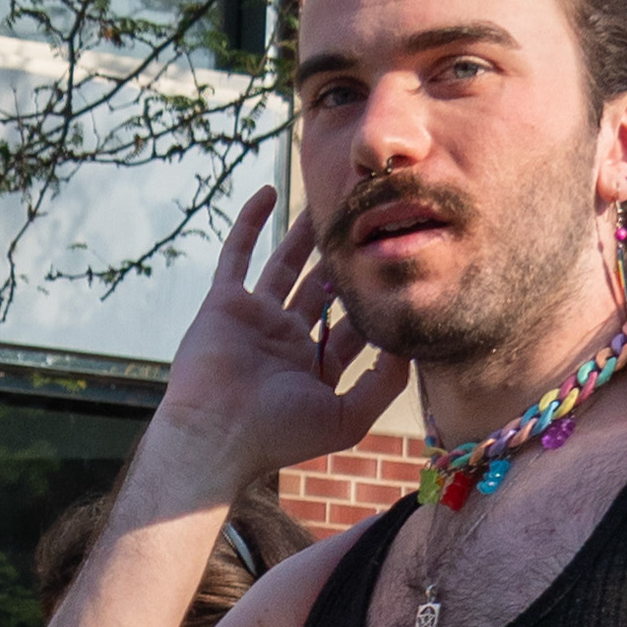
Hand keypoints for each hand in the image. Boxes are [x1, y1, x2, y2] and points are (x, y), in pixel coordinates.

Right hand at [157, 187, 408, 484]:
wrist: (217, 435)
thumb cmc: (281, 434)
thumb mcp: (349, 418)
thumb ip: (384, 384)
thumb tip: (409, 346)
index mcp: (317, 367)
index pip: (352, 326)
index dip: (374, 301)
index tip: (399, 268)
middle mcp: (288, 340)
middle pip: (322, 290)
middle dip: (343, 261)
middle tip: (368, 222)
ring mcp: (256, 319)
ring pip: (286, 265)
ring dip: (305, 235)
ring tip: (326, 202)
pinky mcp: (225, 303)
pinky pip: (237, 254)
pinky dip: (250, 223)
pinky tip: (269, 192)